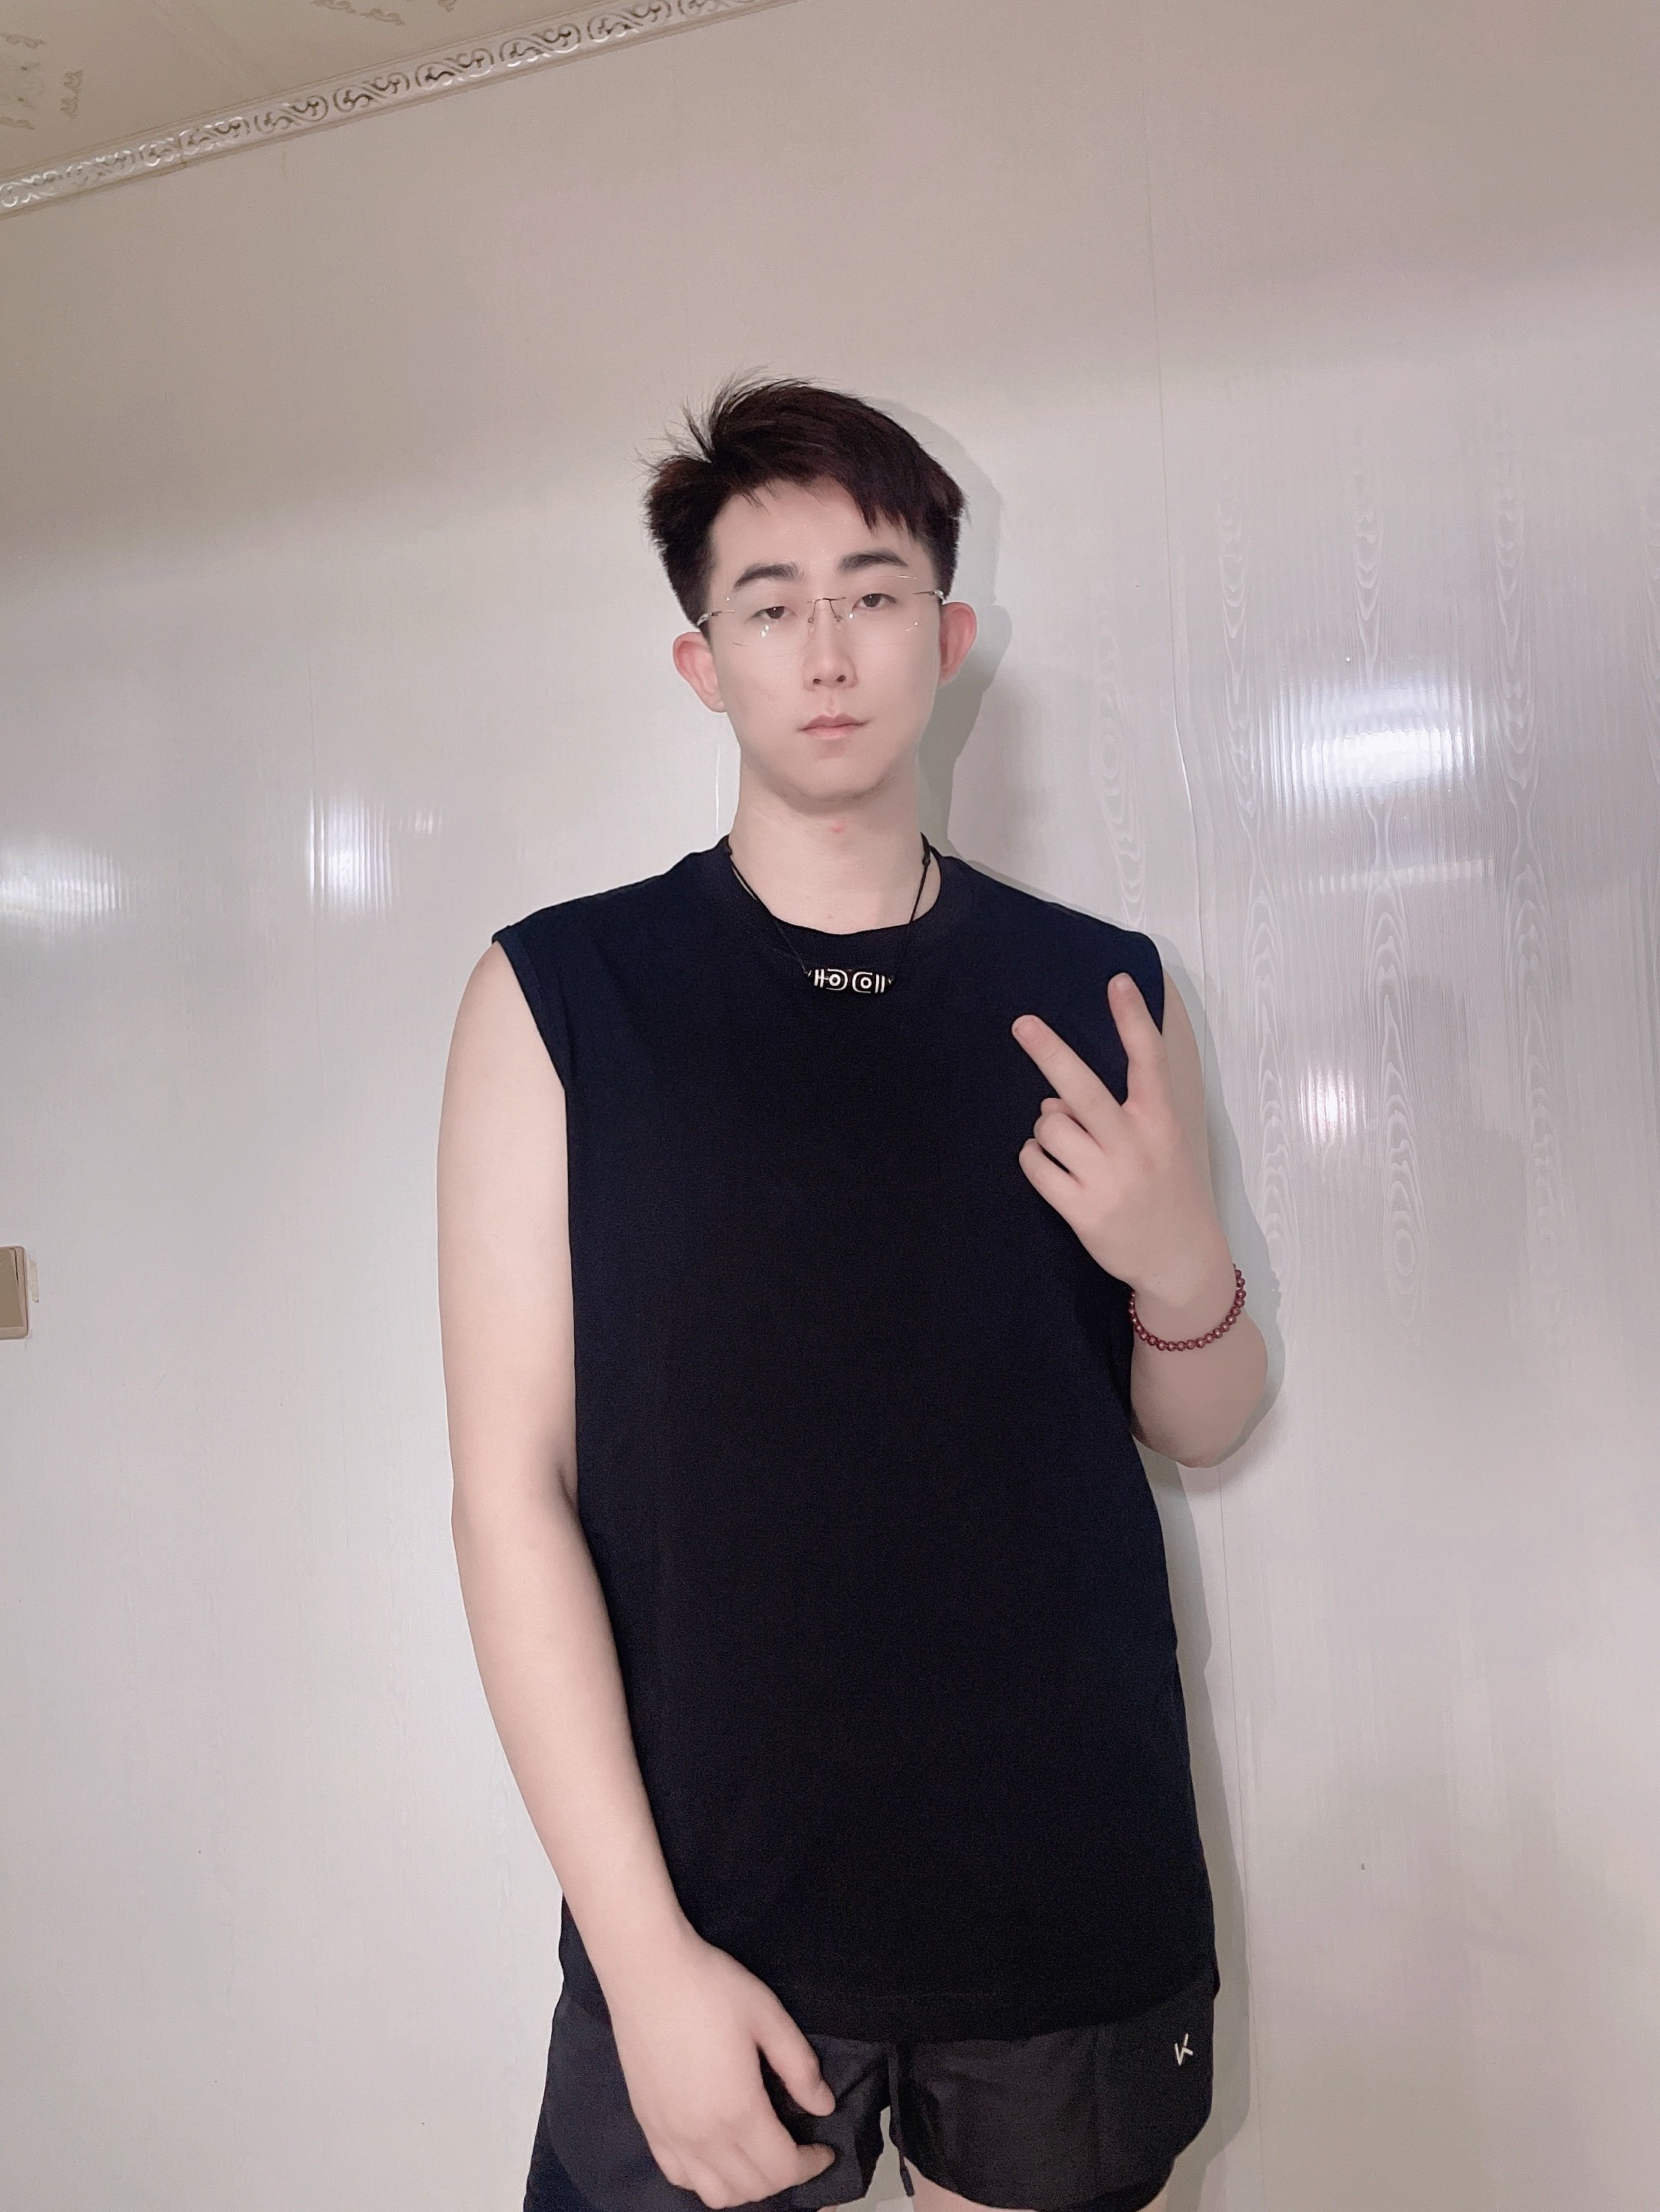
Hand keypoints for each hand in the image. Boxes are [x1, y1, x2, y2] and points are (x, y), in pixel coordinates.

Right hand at [607, 1925, 837, 2208]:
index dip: (811, 2166)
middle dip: (784, 2176)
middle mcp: (702, 2136)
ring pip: (715, 2194)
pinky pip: (680, 2178)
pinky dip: (706, 2179)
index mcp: (738, 2110)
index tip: (825, 2151)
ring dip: (745, 2186)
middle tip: (798, 2148)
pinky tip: (717, 2152)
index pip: (782, 2168)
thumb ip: (799, 2066)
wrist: (647, 1972)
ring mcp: (670, 2136)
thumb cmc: (711, 1987)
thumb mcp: (768, 2016)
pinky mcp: (648, 2126)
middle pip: (752, 2188)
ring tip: (759, 2155)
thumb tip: (823, 2106)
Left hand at [1012, 972, 1221, 1300]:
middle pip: (1083, 1089)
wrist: (1182, 1261)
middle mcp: (1135, 1145)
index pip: (1147, 1060)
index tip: (1116, 981)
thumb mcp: (1160, 1144)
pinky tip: (1053, 1170)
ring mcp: (1109, 1179)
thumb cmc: (1167, 1191)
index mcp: (1160, 1121)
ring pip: (1049, 1128)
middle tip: (1022, 1024)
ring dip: (1046, 1131)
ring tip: (1068, 1149)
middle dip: (1050, 1052)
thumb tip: (1053, 1102)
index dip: (1132, 1019)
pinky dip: (1035, 1161)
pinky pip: (1036, 1167)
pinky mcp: (1084, 1210)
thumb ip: (1114, 1116)